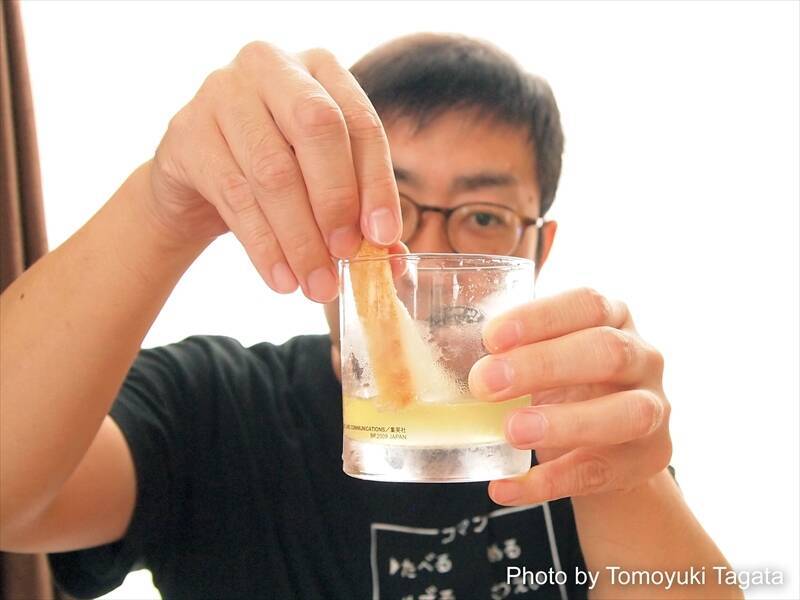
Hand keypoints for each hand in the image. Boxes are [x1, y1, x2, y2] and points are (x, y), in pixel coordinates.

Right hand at [144, 42, 401, 301]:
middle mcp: (269, 65)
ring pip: (272, 171)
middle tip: (347, 255)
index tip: (383, 236)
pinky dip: (264, 246)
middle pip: (316, 128)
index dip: (376, 183)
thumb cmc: (274, 172)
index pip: (360, 122)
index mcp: (319, 68)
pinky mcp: (186, 132)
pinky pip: (234, 196)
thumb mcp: (319, 180)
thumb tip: (392, 258)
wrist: (197, 180)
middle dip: (336, 201)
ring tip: (317, 285)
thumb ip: (358, 211)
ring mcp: (221, 92)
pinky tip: (282, 279)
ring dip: (300, 238)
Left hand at [468, 287, 671, 504]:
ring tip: (511, 430)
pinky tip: (505, 487)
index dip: (540, 318)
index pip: (586, 304)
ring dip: (566, 422)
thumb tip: (439, 343)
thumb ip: (504, 349)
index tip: (491, 336)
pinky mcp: (646, 460)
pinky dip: (549, 482)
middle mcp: (643, 358)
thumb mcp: (543, 354)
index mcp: (612, 317)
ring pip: (625, 414)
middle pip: (607, 352)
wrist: (610, 440)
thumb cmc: (565, 381)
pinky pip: (599, 473)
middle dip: (544, 365)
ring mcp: (652, 409)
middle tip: (485, 383)